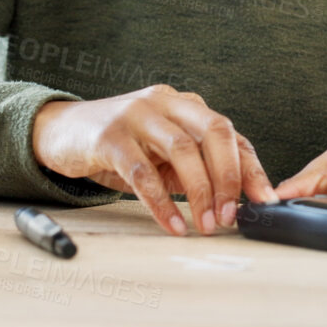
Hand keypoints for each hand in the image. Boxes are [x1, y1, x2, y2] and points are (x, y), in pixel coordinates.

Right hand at [31, 84, 278, 236]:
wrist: (60, 132)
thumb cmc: (119, 145)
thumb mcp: (162, 151)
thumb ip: (195, 166)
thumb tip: (236, 200)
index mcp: (184, 104)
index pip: (229, 133)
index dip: (251, 167)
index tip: (266, 200)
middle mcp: (165, 102)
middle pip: (214, 132)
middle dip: (229, 177)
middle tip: (232, 215)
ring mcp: (136, 115)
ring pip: (182, 150)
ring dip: (200, 192)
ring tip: (207, 225)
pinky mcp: (109, 137)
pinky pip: (142, 174)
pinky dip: (162, 204)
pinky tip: (174, 224)